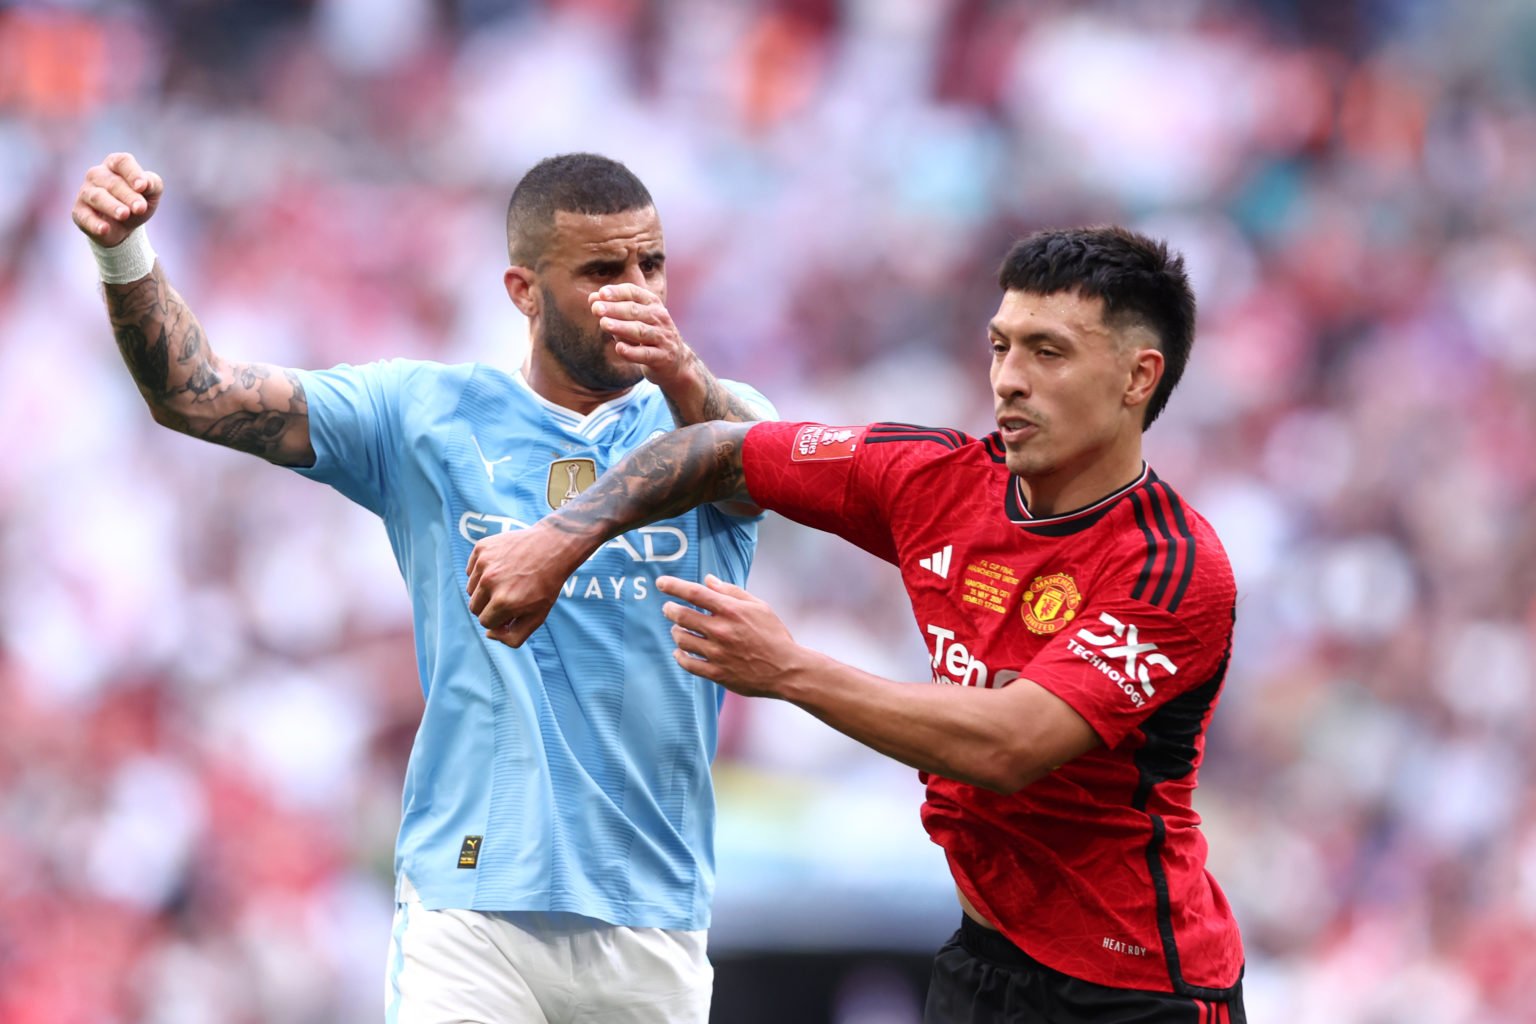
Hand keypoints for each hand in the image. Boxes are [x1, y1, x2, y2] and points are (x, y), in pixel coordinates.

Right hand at [71, 152, 163, 246]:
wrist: (124, 226)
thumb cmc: (137, 201)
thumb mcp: (151, 193)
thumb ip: (153, 184)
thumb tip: (146, 184)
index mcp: (115, 164)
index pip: (122, 162)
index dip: (133, 173)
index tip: (143, 187)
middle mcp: (97, 174)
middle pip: (112, 183)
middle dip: (128, 196)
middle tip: (140, 208)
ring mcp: (85, 192)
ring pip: (97, 197)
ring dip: (111, 206)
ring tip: (124, 214)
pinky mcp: (79, 212)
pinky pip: (85, 217)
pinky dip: (95, 223)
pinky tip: (104, 229)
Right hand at [467, 524, 589, 646]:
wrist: (552, 546)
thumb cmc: (546, 584)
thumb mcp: (538, 616)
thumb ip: (513, 637)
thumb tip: (489, 634)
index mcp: (503, 602)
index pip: (486, 622)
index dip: (500, 619)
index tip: (512, 610)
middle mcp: (489, 582)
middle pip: (474, 607)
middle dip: (490, 607)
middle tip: (509, 595)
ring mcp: (484, 563)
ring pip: (471, 589)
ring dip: (485, 590)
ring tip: (507, 581)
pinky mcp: (481, 548)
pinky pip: (471, 571)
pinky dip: (482, 573)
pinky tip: (502, 567)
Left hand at [590, 284, 695, 388]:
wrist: (675, 362)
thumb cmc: (647, 337)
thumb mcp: (633, 320)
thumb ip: (613, 310)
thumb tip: (592, 298)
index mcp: (652, 304)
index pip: (634, 293)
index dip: (618, 292)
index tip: (601, 293)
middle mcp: (660, 318)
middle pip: (635, 311)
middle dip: (615, 309)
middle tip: (596, 309)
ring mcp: (663, 338)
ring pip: (640, 331)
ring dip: (621, 327)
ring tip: (604, 324)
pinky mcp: (663, 358)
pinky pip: (645, 354)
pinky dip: (632, 352)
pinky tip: (619, 348)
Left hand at [658, 575, 800, 697]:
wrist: (786, 669)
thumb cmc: (774, 635)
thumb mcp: (759, 606)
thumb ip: (731, 591)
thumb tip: (708, 580)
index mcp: (731, 611)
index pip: (694, 593)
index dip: (673, 586)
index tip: (661, 583)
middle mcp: (721, 631)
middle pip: (681, 616)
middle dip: (670, 610)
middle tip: (668, 609)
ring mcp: (717, 653)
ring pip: (681, 640)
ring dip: (675, 632)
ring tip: (678, 630)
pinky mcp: (716, 673)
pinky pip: (688, 664)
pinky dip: (680, 656)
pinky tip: (680, 652)